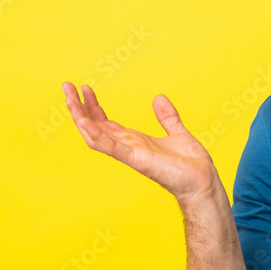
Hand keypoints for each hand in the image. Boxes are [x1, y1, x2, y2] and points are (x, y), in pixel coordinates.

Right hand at [62, 82, 220, 206]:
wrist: (204, 182)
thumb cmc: (191, 165)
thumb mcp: (177, 132)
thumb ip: (167, 117)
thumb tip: (159, 98)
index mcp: (135, 141)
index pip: (106, 122)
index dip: (93, 106)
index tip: (84, 88)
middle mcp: (128, 147)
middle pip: (95, 126)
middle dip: (79, 108)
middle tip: (66, 87)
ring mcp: (131, 154)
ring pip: (97, 135)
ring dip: (81, 118)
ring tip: (69, 99)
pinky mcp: (138, 160)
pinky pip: (112, 148)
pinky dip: (97, 136)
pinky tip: (84, 122)